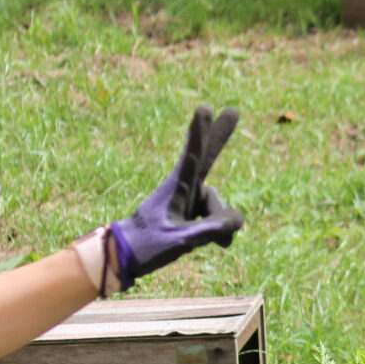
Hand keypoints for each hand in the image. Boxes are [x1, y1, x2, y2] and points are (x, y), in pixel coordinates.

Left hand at [108, 105, 244, 289]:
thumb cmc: (148, 245)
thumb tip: (238, 220)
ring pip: (219, 208)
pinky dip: (220, 230)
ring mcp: (190, 198)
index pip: (191, 156)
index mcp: (177, 187)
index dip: (199, 133)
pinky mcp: (191, 210)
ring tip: (208, 243)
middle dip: (220, 136)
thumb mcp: (180, 241)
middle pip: (207, 157)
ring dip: (219, 225)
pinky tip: (221, 245)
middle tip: (233, 110)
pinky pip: (217, 218)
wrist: (127, 255)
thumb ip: (211, 230)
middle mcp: (185, 187)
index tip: (203, 108)